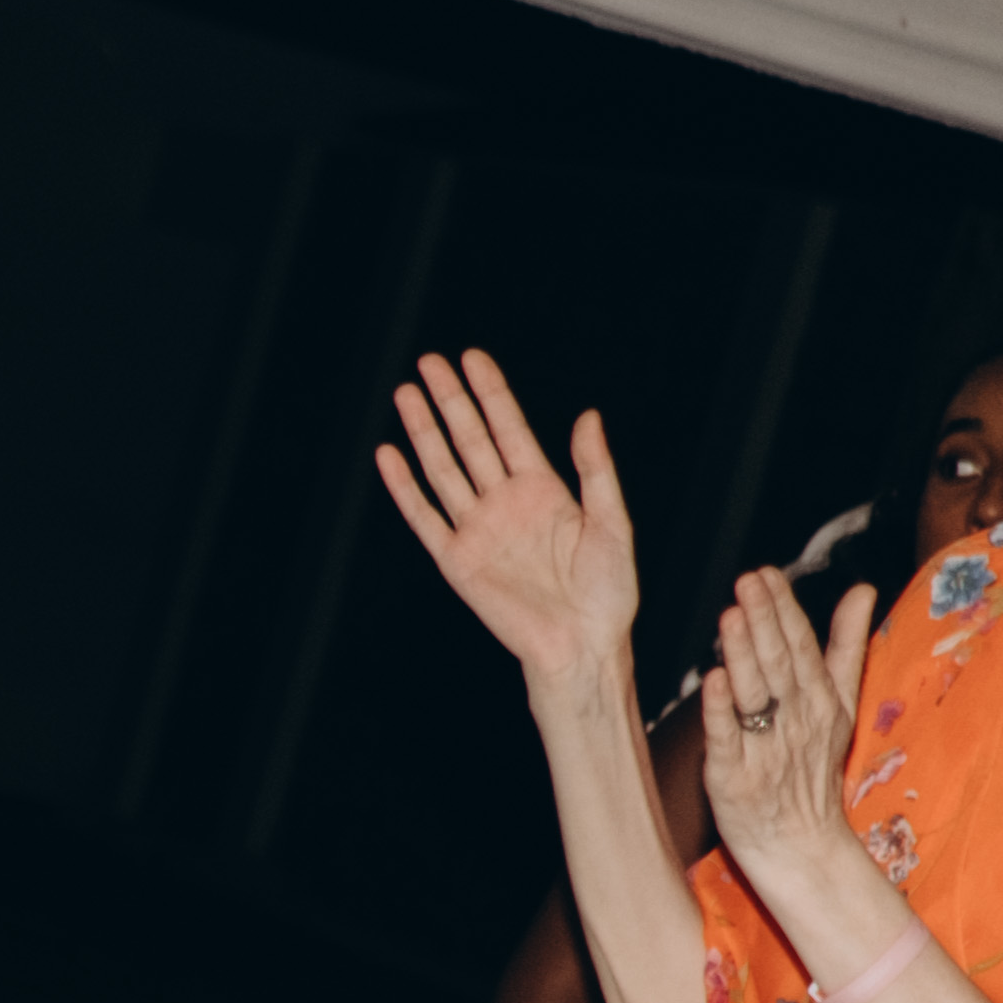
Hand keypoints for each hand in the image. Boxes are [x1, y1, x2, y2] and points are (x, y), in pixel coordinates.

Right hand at [375, 349, 647, 692]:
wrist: (582, 645)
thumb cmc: (608, 591)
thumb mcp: (612, 522)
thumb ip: (595, 469)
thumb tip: (587, 416)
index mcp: (543, 489)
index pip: (509, 428)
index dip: (491, 392)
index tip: (472, 357)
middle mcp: (505, 503)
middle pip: (470, 439)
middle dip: (450, 399)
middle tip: (429, 362)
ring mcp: (478, 529)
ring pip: (443, 468)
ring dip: (424, 431)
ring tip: (406, 394)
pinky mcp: (457, 560)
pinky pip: (424, 516)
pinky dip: (405, 487)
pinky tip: (389, 455)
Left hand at [700, 568, 871, 883]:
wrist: (802, 848)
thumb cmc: (811, 771)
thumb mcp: (839, 707)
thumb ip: (846, 646)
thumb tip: (863, 589)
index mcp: (820, 701)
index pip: (801, 647)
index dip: (784, 610)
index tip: (766, 574)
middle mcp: (796, 722)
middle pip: (779, 666)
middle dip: (764, 622)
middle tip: (747, 582)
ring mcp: (766, 752)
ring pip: (755, 697)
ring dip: (743, 656)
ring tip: (730, 616)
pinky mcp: (735, 780)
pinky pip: (728, 742)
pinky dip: (720, 712)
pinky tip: (710, 681)